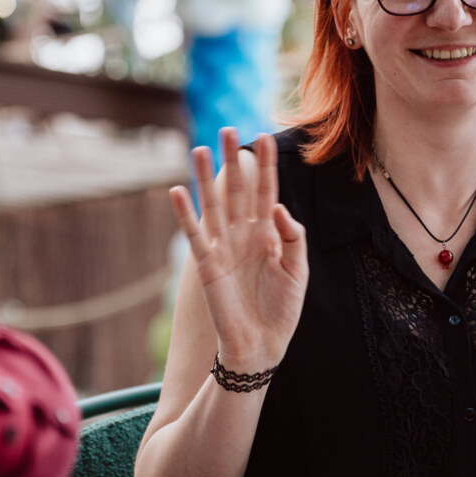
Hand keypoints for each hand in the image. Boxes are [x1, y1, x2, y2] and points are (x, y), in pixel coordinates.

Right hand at [169, 130, 308, 367]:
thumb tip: (278, 206)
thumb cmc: (282, 310)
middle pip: (238, 190)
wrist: (262, 346)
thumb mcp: (297, 270)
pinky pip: (195, 235)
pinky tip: (177, 191)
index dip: (266, 165)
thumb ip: (293, 237)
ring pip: (214, 205)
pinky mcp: (208, 265)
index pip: (267, 191)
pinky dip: (185, 214)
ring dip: (207, 178)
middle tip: (228, 130)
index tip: (264, 136)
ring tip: (200, 150)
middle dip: (234, 161)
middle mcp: (244, 235)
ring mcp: (225, 248)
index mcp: (269, 234)